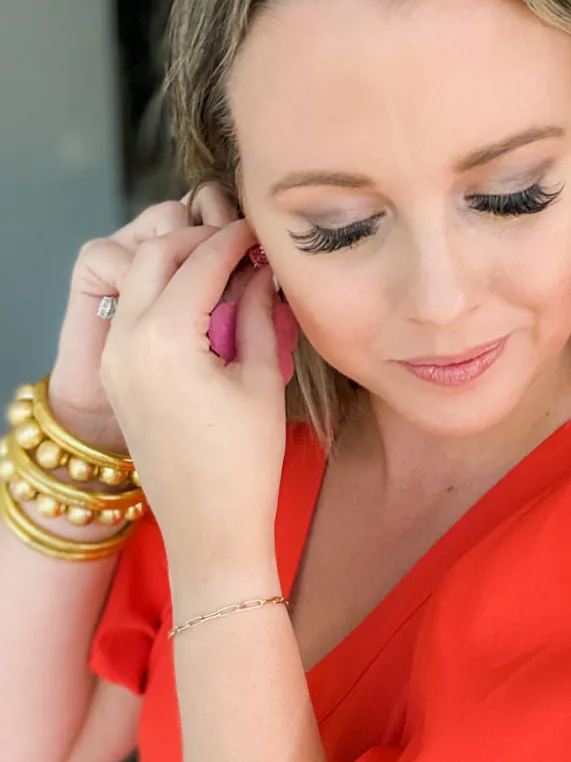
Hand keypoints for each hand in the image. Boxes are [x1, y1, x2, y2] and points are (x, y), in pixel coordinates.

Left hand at [98, 217, 288, 570]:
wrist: (208, 530)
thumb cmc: (244, 463)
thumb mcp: (261, 380)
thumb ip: (258, 313)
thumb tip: (260, 270)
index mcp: (165, 338)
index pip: (199, 260)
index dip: (235, 238)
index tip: (263, 232)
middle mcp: (127, 340)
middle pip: (156, 256)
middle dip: (198, 240)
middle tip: (242, 246)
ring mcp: (116, 359)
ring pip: (139, 281)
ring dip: (178, 265)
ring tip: (227, 273)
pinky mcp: (118, 376)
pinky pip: (134, 313)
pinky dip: (165, 295)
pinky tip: (204, 305)